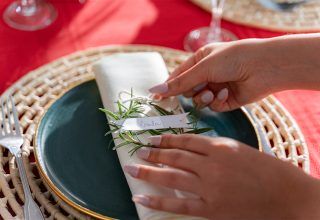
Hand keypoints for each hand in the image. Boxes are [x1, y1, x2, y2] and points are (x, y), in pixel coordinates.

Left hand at [124, 134, 319, 219]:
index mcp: (219, 147)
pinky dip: (158, 201)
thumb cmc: (263, 169)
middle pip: (174, 156)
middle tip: (138, 150)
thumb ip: (212, 148)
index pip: (184, 140)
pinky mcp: (210, 208)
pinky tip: (141, 197)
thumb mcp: (237, 149)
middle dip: (153, 153)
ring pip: (171, 177)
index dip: (165, 139)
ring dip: (149, 172)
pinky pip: (179, 204)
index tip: (152, 139)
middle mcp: (211, 165)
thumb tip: (187, 148)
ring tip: (132, 168)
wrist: (285, 194)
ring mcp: (209, 187)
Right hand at [149, 34, 319, 111]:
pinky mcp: (227, 100)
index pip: (178, 76)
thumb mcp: (202, 68)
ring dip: (203, 97)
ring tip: (212, 92)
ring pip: (199, 100)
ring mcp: (217, 87)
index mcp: (200, 60)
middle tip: (196, 89)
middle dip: (190, 91)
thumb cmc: (233, 59)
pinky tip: (226, 93)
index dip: (168, 86)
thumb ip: (179, 83)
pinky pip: (214, 106)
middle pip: (187, 90)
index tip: (157, 97)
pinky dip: (217, 101)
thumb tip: (155, 90)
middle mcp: (208, 74)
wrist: (264, 67)